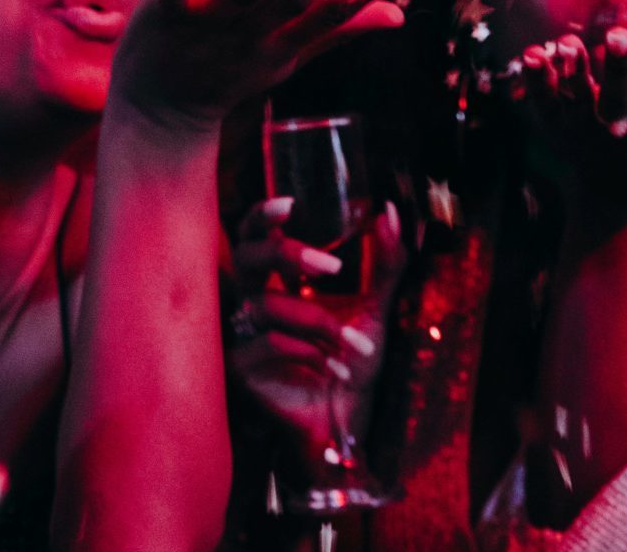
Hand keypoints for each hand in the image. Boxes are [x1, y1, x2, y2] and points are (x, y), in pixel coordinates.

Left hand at [109, 0, 405, 134]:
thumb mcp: (291, 52)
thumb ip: (341, 27)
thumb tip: (400, 13)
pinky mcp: (168, 13)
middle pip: (288, 1)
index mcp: (283, 41)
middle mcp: (251, 32)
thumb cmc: (233, 69)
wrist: (160, 109)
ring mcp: (209, 23)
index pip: (326, 16)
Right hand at [228, 198, 405, 457]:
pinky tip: (335, 369)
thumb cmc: (353, 361)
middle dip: (287, 254)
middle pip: (248, 258)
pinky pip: (268, 344)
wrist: (346, 421)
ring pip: (266, 305)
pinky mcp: (238, 368)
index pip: (253, 236)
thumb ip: (384, 261)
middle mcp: (251, 300)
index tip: (291, 204)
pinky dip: (309, 353)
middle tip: (332, 267)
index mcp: (275, 280)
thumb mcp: (376, 306)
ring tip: (354, 345)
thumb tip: (389, 212)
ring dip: (319, 323)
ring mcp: (239, 334)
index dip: (262, 216)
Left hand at [512, 21, 626, 216]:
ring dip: (574, 71)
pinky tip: (532, 54)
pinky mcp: (555, 128)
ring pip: (578, 100)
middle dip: (619, 67)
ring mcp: (583, 130)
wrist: (615, 195)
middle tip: (616, 36)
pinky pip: (544, 104)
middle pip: (618, 98)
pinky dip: (536, 81)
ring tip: (571, 44)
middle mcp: (618, 130)